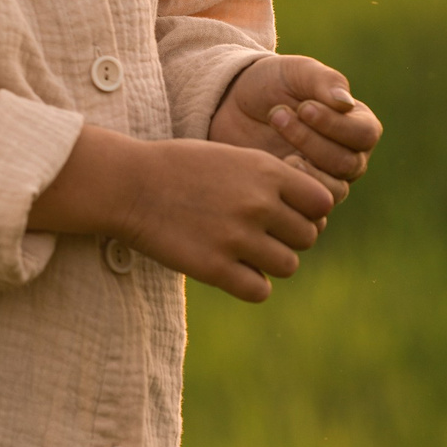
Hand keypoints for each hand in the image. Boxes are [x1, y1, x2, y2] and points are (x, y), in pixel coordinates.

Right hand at [29, 126, 334, 303]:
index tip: (282, 212)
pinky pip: (259, 290)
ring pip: (288, 265)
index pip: (322, 203)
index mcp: (265, 171)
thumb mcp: (229, 156)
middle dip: (286, 237)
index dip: (307, 211)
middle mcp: (257, 204)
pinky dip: (250, 284)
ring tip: (240, 251)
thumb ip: (270, 180)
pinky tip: (229, 270)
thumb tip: (311, 211)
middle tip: (255, 233)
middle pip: (307, 237)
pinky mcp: (214, 268)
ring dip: (270, 262)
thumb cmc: (175, 167)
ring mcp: (237, 237)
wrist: (124, 184)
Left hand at [209, 55, 382, 205]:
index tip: (303, 107)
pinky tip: (269, 166)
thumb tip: (345, 104)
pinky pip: (310, 208)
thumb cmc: (271, 83)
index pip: (365, 134)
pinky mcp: (301, 195)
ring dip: (301, 166)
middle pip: (347, 163)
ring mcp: (326, 179)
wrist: (231, 104)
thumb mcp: (296, 72)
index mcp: (357, 124)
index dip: (336, 124)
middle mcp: (349, 155)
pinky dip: (291, 189)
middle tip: (277, 115)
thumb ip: (324, 81)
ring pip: (333, 190)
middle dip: (310, 140)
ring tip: (271, 140)